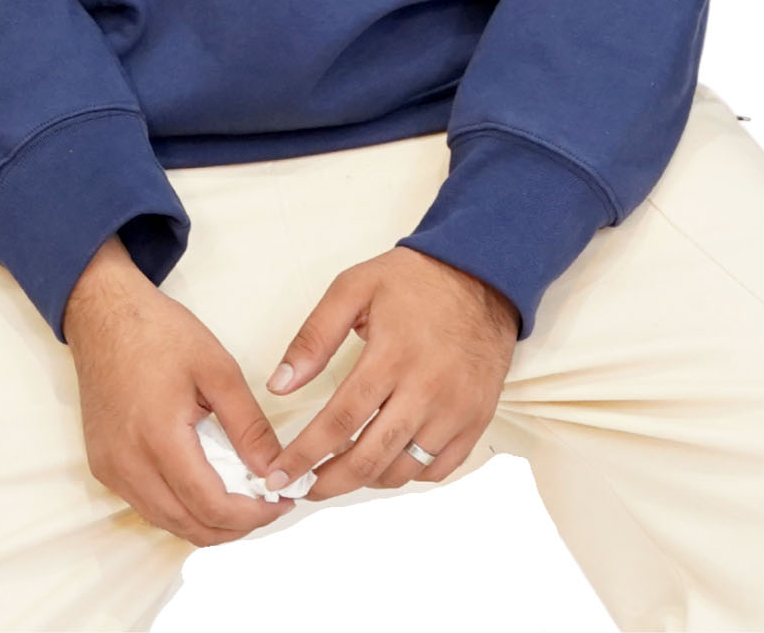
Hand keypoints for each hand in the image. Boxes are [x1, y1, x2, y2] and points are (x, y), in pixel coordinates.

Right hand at [64, 236, 287, 545]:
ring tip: (247, 501)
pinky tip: (208, 489)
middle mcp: (128, 466)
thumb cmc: (162, 334)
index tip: (283, 501)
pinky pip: (148, 505)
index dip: (251, 515)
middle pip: (188, 524)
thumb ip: (248, 424)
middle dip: (235, 527)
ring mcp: (111, 471)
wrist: (105, 316)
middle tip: (271, 506)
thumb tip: (274, 468)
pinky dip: (182, 509)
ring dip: (208, 523)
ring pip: (166, 521)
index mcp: (158, 439)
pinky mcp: (104, 467)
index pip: (210, 504)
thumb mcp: (218, 369)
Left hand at [261, 246, 516, 500]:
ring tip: (341, 472)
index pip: (339, 422)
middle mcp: (426, 389)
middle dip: (327, 483)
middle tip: (301, 489)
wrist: (485, 274)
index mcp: (391, 356)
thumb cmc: (415, 280)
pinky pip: (437, 469)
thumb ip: (314, 336)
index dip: (303, 456)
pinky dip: (408, 475)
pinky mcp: (477, 418)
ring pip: (402, 470)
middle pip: (369, 458)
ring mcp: (456, 408)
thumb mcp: (355, 287)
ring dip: (365, 481)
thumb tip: (279, 385)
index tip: (277, 476)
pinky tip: (388, 460)